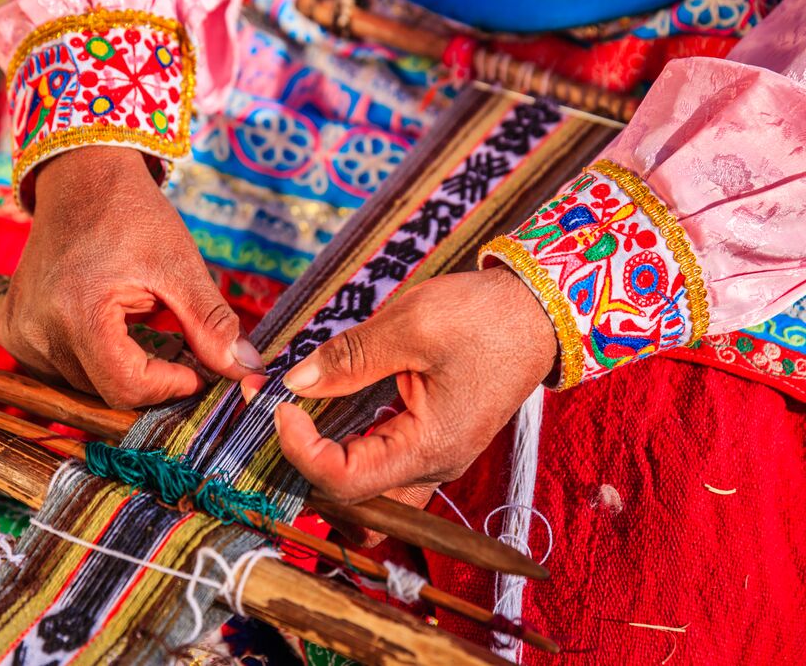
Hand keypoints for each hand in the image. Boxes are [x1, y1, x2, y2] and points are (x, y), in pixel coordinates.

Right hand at [0, 147, 261, 407]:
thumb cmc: (132, 215)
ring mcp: (19, 332)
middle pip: (106, 390)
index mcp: (78, 312)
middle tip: (177, 348)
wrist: (81, 178)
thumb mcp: (181, 266)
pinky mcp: (11, 329)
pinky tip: (105, 328)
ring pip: (83, 385)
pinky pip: (57, 369)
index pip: (126, 387)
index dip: (169, 386)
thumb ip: (211, 323)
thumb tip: (244, 370)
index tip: (195, 370)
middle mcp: (38, 329)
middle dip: (149, 378)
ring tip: (140, 329)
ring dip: (119, 369)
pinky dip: (89, 360)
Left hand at [267, 268, 555, 542]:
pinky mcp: (428, 442)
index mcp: (430, 448)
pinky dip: (342, 447)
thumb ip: (350, 358)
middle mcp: (431, 467)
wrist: (537, 313)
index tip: (279, 404)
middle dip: (302, 463)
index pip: (344, 481)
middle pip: (349, 501)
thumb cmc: (485, 317)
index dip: (299, 449)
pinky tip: (323, 409)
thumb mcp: (413, 325)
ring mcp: (430, 458)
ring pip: (362, 492)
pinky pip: (377, 465)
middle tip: (276, 410)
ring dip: (321, 461)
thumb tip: (296, 382)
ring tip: (294, 413)